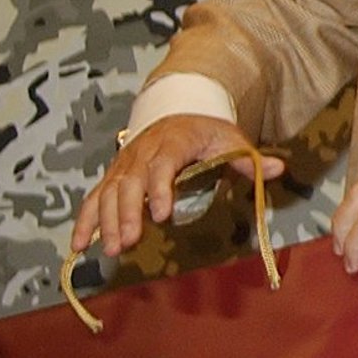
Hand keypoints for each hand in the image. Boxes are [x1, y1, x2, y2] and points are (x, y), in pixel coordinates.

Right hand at [71, 115, 284, 256]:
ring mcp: (125, 165)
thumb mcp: (229, 139)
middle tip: (129, 241)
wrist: (177, 109)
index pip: (163, 165)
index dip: (160, 189)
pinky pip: (95, 197)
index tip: (161, 215)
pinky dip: (85, 220)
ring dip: (107, 221)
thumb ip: (249, 159)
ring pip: (110, 192)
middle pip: (130, 183)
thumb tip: (278, 169)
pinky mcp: (114, 177)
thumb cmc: (206, 130)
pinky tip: (80, 245)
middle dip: (127, 213)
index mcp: (173, 142)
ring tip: (112, 249)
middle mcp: (143, 153)